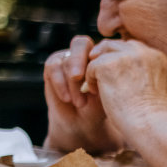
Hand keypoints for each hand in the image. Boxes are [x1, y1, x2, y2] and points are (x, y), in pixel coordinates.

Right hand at [42, 35, 111, 149]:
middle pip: (80, 44)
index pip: (101, 44)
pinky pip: (52, 66)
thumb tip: (113, 67)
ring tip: (80, 103)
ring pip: (66, 60)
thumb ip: (111, 76)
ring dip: (72, 83)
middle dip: (78, 60)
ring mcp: (67, 58)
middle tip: (79, 77)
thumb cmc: (102, 107)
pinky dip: (60, 83)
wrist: (84, 123)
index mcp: (103, 55)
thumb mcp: (111, 93)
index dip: (99, 56)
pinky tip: (67, 98)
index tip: (102, 76)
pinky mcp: (53, 67)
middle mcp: (85, 53)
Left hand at [85, 39, 166, 122]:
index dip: (120, 58)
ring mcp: (126, 56)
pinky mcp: (108, 65)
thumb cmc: (153, 116)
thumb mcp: (152, 87)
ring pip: (101, 53)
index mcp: (157, 57)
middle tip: (98, 75)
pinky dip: (90, 80)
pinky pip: (91, 66)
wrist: (150, 125)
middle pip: (115, 45)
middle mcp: (143, 52)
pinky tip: (97, 93)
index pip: (132, 47)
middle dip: (104, 58)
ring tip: (98, 87)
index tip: (115, 74)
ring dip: (96, 69)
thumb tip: (117, 70)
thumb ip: (140, 73)